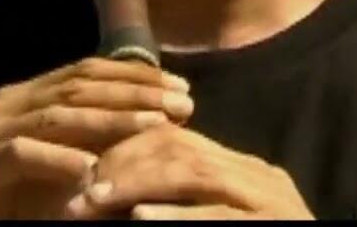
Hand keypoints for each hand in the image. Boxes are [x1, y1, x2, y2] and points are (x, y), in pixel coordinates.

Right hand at [0, 57, 193, 219]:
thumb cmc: (13, 208)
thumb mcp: (63, 167)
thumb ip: (94, 140)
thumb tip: (158, 116)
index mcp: (22, 98)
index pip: (83, 73)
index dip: (133, 76)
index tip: (179, 86)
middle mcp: (1, 104)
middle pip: (76, 87)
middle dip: (134, 93)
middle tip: (181, 101)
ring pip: (56, 116)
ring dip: (111, 119)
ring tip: (156, 124)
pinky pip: (21, 154)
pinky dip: (59, 160)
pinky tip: (93, 169)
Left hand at [64, 122, 314, 219]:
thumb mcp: (207, 216)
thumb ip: (172, 200)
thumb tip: (101, 191)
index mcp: (240, 169)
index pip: (176, 138)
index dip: (124, 148)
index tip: (79, 169)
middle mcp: (258, 176)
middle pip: (181, 148)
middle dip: (124, 164)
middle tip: (79, 189)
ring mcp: (272, 201)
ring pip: (197, 173)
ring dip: (139, 185)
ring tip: (97, 198)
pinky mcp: (276, 226)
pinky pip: (220, 215)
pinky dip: (178, 216)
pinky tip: (142, 217)